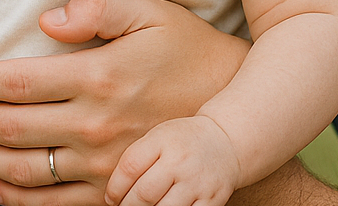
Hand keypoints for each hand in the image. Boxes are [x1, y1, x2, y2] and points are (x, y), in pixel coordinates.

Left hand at [0, 0, 249, 205]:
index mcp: (100, 76)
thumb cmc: (190, 51)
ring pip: (24, 169)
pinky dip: (15, 199)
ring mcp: (103, 164)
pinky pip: (53, 205)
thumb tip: (49, 17)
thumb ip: (100, 6)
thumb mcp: (153, 12)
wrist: (234, 113)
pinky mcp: (111, 191)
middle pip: (13, 128)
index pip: (21, 83)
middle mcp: (96, 125)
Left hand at [105, 116, 240, 205]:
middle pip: (144, 193)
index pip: (130, 168)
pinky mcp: (212, 199)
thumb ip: (136, 159)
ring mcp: (198, 182)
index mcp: (163, 140)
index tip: (112, 198)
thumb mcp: (158, 137)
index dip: (115, 189)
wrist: (225, 140)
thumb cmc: (182, 141)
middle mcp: (181, 161)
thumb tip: (112, 195)